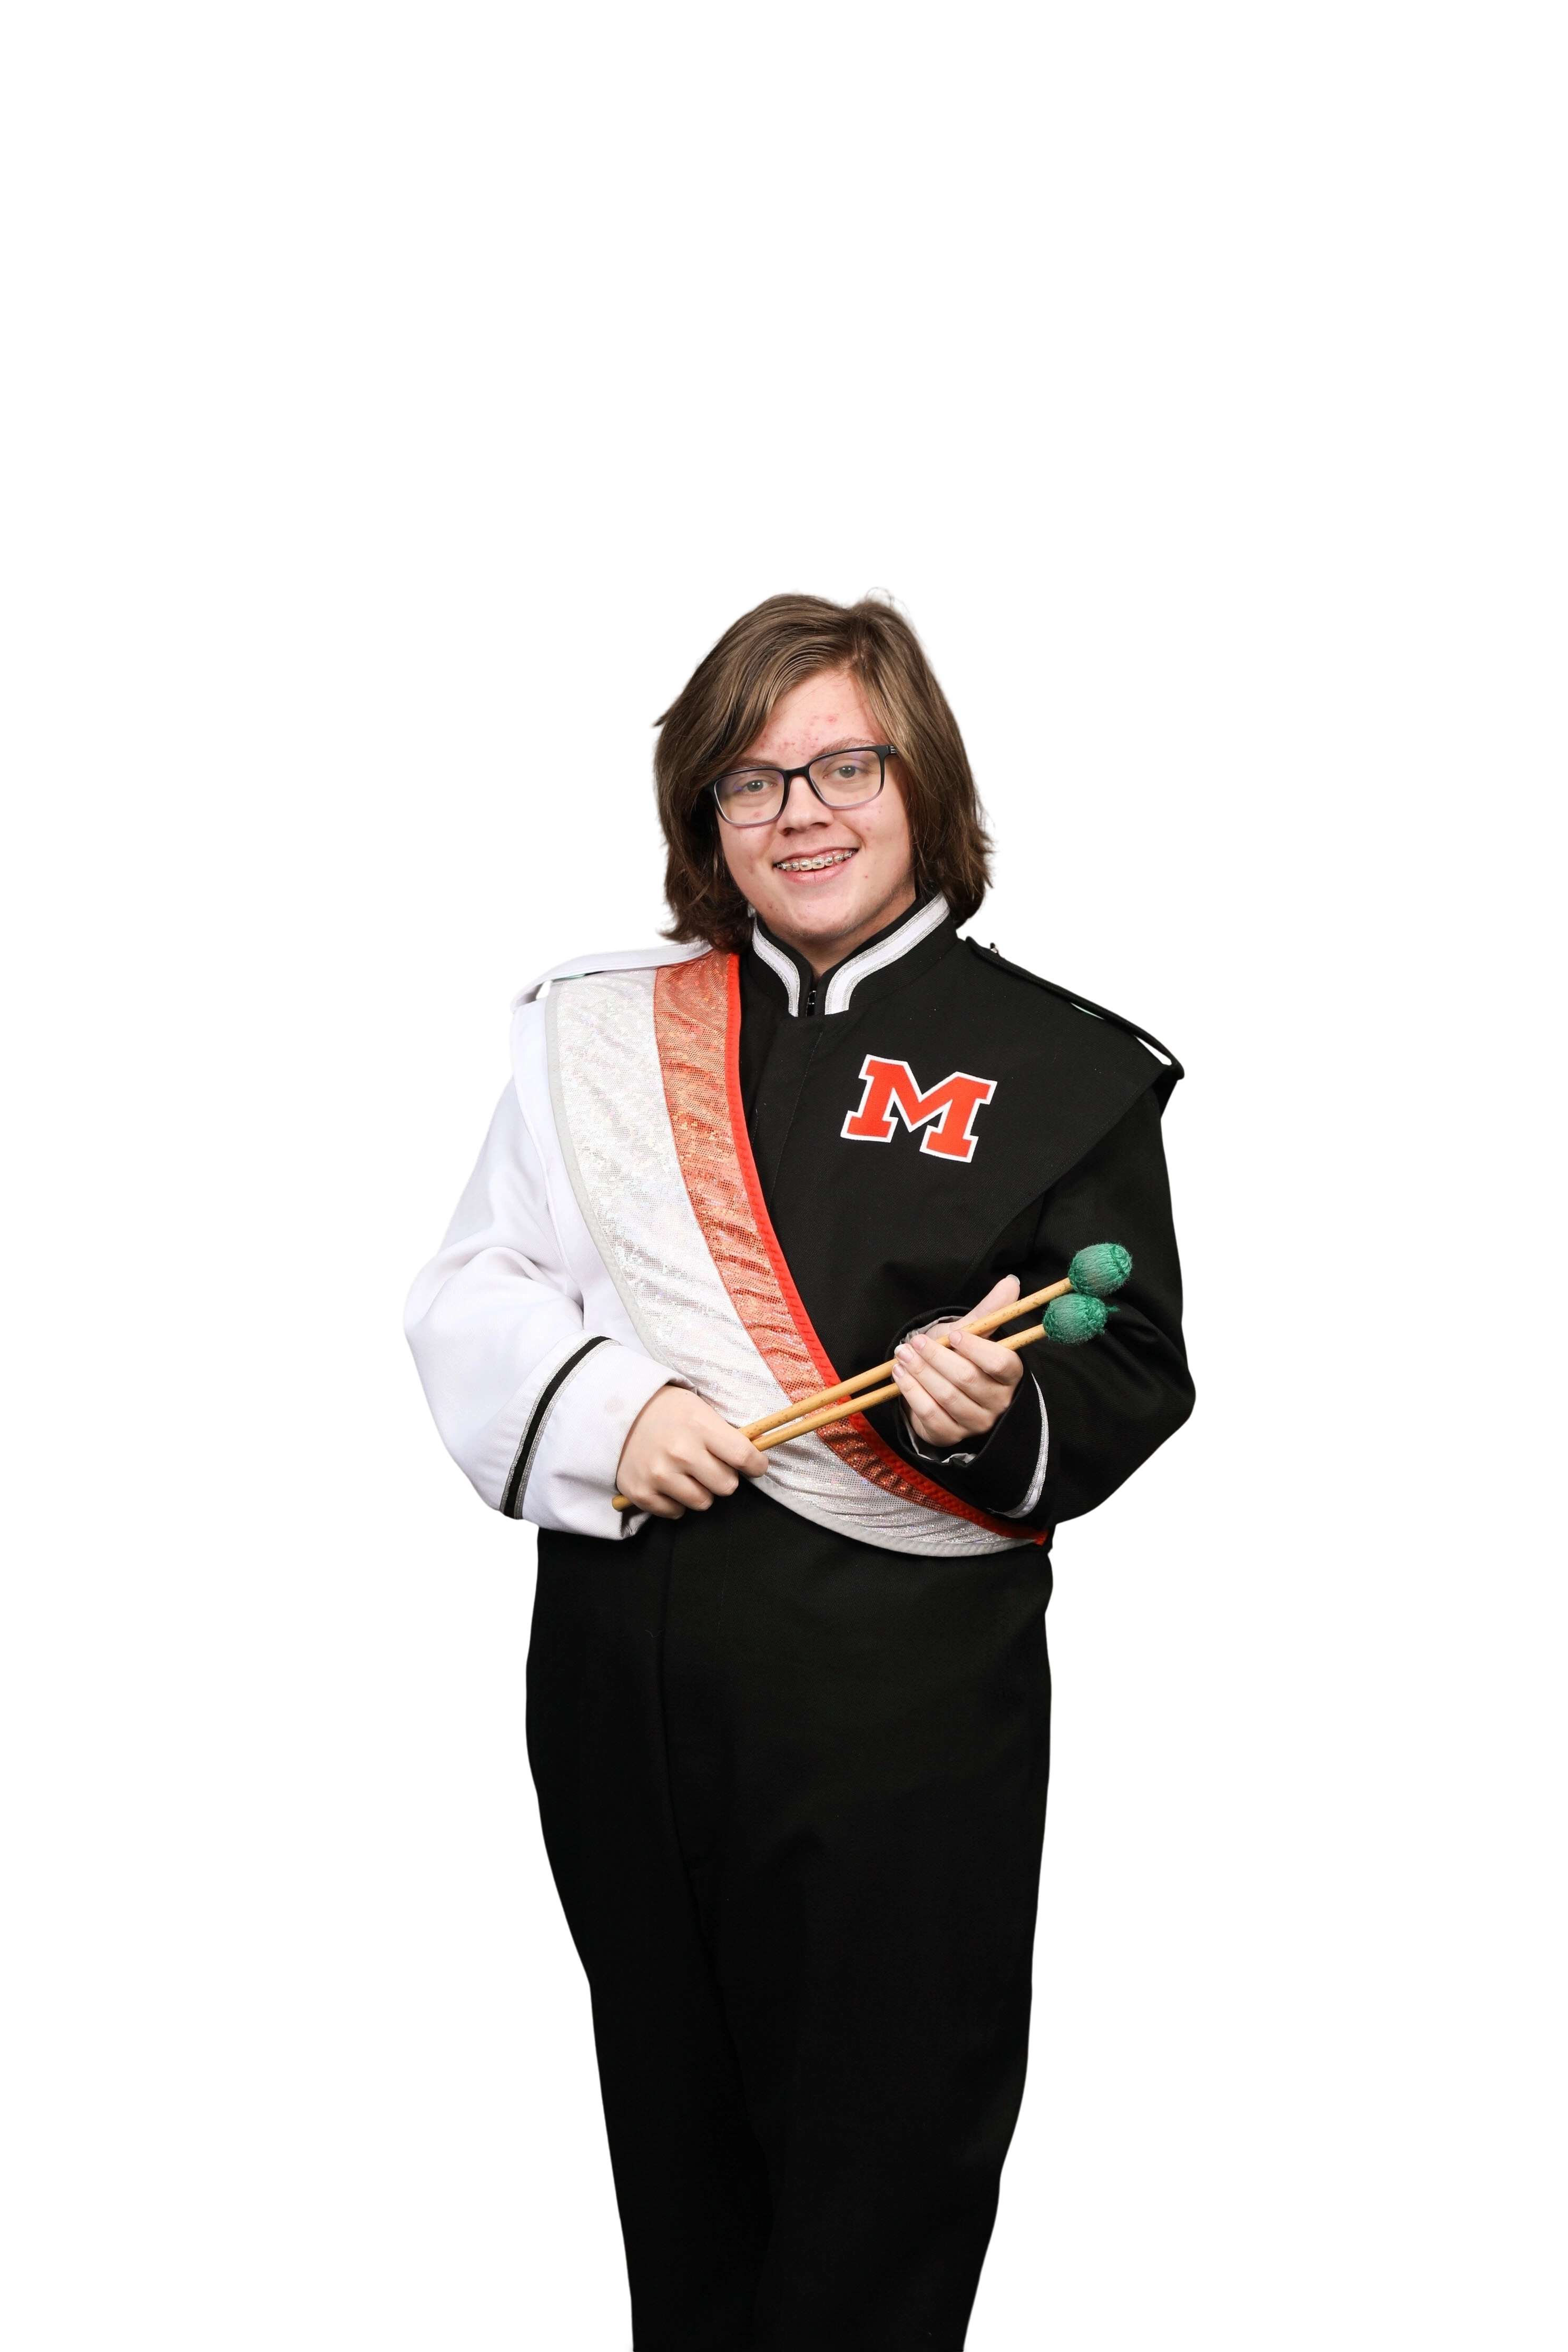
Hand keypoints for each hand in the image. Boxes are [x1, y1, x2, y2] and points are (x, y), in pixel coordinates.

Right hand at [615, 1385, 767, 1519]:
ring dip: (701, 1491)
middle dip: (724, 1477)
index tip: (755, 1466)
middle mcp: (679, 1451)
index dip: (756, 1465)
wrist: (619, 1414)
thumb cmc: (668, 1412)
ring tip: (688, 1474)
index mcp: (699, 1426)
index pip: (743, 1456)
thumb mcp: (700, 1409)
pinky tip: (669, 1483)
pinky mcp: (640, 1492)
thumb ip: (725, 1435)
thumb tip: (754, 1460)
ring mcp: (658, 1474)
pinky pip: (675, 1513)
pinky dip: (676, 1502)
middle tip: (711, 1465)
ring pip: (703, 1502)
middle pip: (726, 1485)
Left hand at [891, 1276, 1024, 1450]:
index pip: (1001, 1363)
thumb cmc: (959, 1357)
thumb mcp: (972, 1332)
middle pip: (968, 1380)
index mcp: (1009, 1374)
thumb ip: (990, 1310)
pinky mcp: (952, 1436)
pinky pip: (931, 1417)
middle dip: (936, 1358)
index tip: (954, 1335)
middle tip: (914, 1343)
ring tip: (902, 1356)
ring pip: (947, 1398)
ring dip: (920, 1374)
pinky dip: (912, 1394)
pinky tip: (900, 1377)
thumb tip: (1011, 1281)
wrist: (938, 1386)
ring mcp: (976, 1422)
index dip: (976, 1349)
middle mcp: (998, 1402)